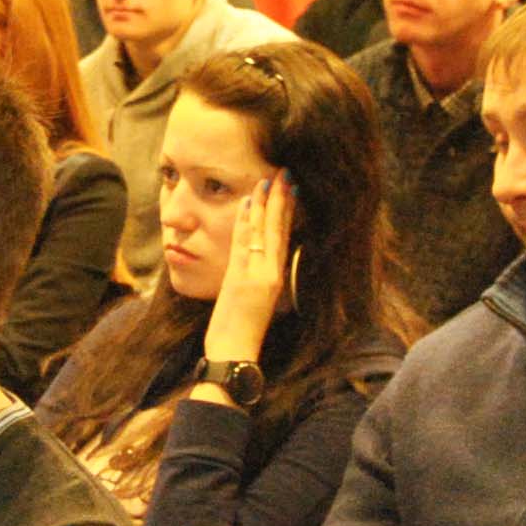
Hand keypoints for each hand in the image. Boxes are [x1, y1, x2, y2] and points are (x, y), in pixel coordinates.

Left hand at [203, 172, 294, 367]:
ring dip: (265, 202)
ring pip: (262, 230)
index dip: (287, 211)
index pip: (284, 236)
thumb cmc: (242, 333)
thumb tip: (257, 263)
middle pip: (276, 228)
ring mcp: (256, 274)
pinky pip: (244, 242)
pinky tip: (248, 202)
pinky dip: (246, 220)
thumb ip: (259, 280)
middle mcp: (270, 272)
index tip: (291, 189)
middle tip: (284, 172)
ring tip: (268, 179)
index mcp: (276, 277)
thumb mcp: (257, 302)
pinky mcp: (241, 278)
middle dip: (280, 199)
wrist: (234, 353)